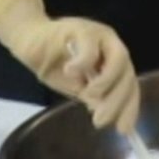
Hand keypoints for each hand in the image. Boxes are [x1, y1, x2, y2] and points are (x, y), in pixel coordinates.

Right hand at [0, 0, 140, 132]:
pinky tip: (70, 73)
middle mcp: (111, 47)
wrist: (29, 40)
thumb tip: (105, 111)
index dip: (129, 108)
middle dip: (117, 100)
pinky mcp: (81, 28)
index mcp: (113, 62)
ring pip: (118, 58)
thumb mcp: (76, 87)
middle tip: (100, 120)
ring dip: (106, 81)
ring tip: (88, 95)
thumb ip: (92, 96)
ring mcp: (99, 35)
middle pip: (127, 74)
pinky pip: (90, 46)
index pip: (129, 86)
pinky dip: (83, 63)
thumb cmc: (53, 63)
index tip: (123, 130)